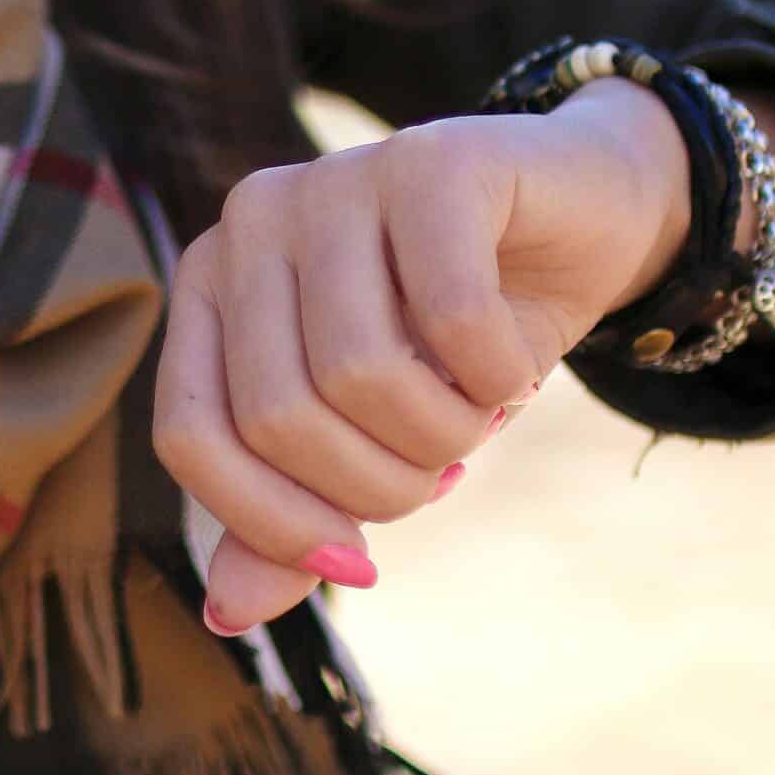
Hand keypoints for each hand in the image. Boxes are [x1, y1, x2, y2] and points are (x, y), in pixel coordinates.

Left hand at [154, 79, 691, 632]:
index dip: (273, 525)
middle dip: (378, 487)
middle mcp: (252, 219)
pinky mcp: (433, 160)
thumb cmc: (458, 339)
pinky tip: (514, 364)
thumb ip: (292, 517)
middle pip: (278, 416)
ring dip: (442, 434)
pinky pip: (452, 318)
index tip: (359, 565)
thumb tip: (226, 614)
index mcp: (210, 283)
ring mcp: (338, 177)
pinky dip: (497, 378)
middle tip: (442, 468)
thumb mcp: (372, 438)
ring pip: (359, 374)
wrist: (584, 218)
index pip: (189, 436)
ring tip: (476, 412)